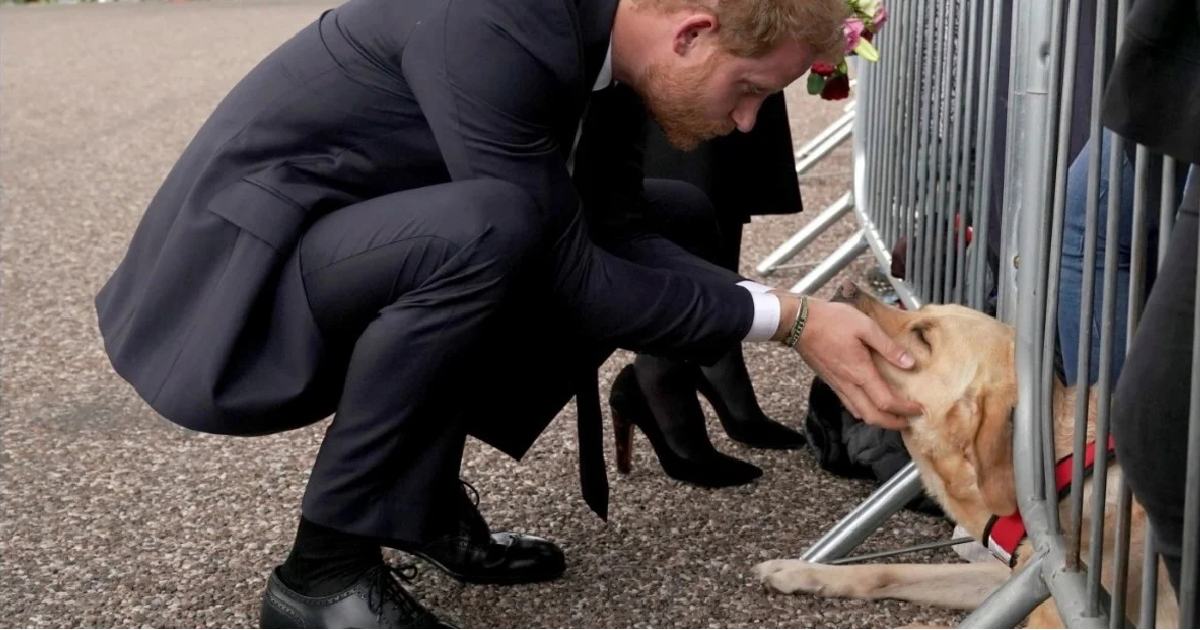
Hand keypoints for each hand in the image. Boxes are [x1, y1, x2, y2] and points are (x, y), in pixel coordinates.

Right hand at [791, 297, 920, 429]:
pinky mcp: (830, 381)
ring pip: (859, 413)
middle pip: (872, 417)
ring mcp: (837, 385)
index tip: (918, 409)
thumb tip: (909, 363)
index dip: (905, 410)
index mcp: (860, 371)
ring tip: (893, 415)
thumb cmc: (831, 320)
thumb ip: (888, 347)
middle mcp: (848, 384)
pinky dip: (863, 411)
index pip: (886, 402)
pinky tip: (870, 402)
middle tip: (908, 421)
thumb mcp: (865, 326)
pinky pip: (849, 404)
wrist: (799, 322)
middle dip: (892, 424)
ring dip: (878, 419)